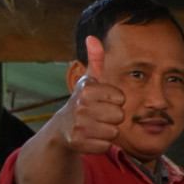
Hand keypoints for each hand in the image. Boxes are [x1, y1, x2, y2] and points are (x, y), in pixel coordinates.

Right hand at [59, 36, 124, 155]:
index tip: (103, 100)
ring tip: (95, 125)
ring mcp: (79, 126)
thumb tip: (92, 37)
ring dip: (108, 131)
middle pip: (120, 116)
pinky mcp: (78, 144)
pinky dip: (102, 143)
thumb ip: (95, 59)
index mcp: (86, 89)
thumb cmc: (84, 100)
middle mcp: (81, 106)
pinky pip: (106, 145)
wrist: (63, 127)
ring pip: (114, 132)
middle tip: (99, 115)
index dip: (115, 100)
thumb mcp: (89, 80)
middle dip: (113, 117)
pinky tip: (91, 137)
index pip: (121, 98)